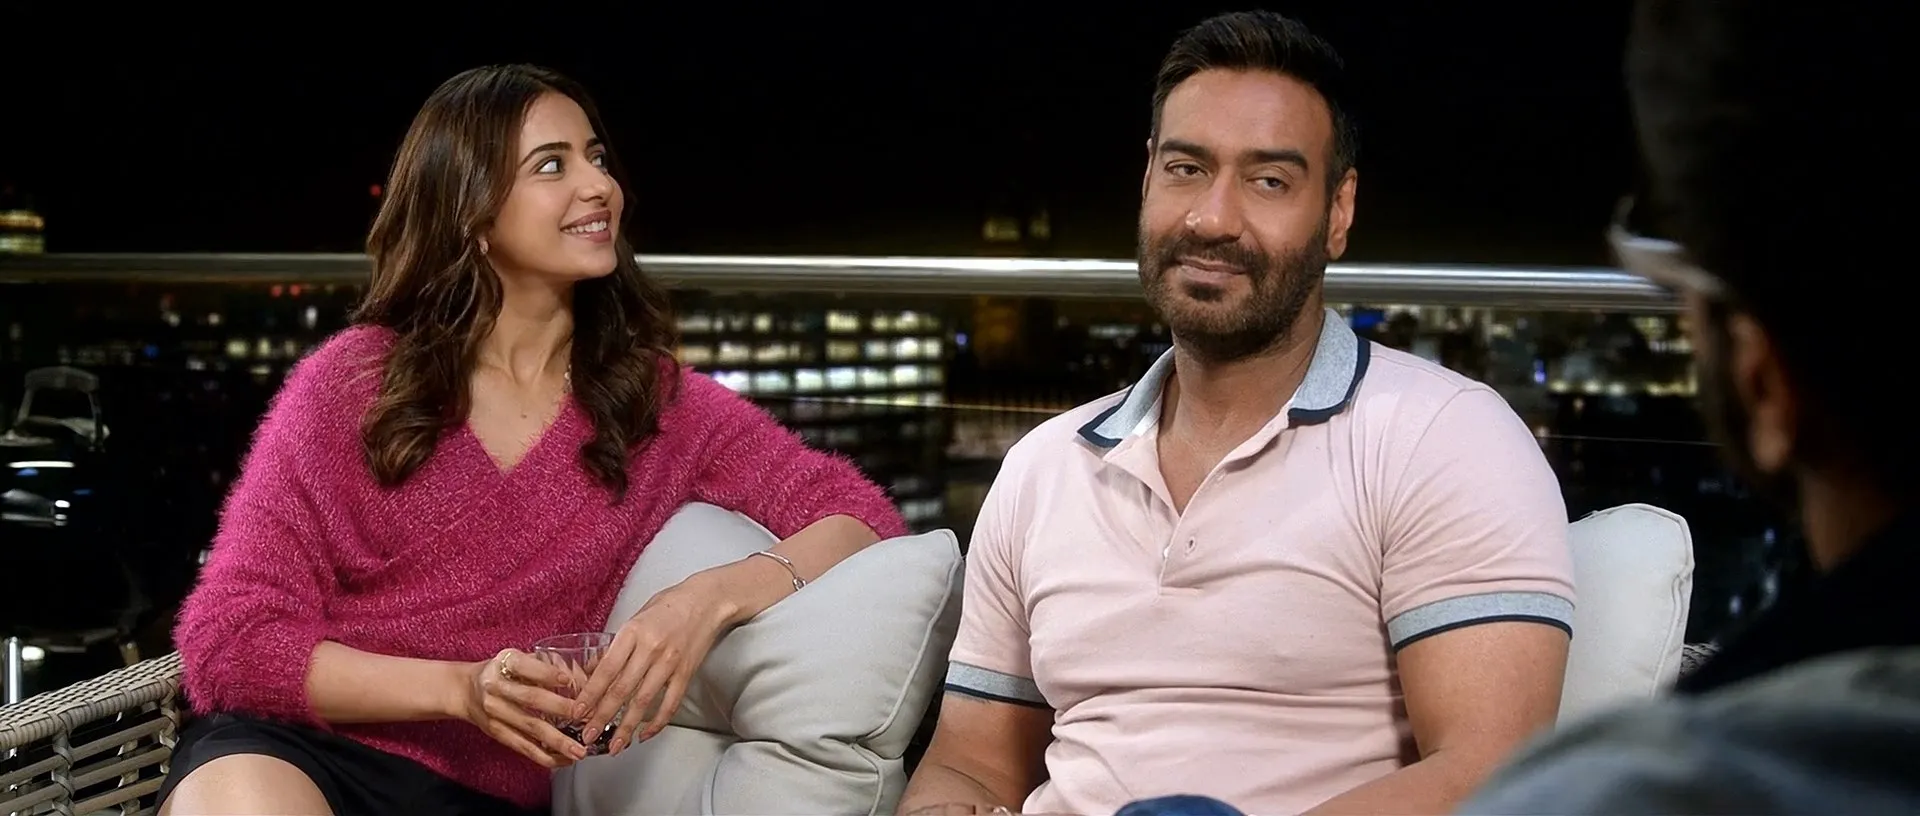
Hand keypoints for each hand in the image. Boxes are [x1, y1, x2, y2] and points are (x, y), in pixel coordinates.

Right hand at [457, 648, 589, 767]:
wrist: (466, 689)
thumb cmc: (503, 672)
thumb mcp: (520, 658)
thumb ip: (548, 664)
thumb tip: (583, 678)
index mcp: (505, 662)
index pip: (526, 666)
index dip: (548, 673)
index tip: (569, 680)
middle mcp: (496, 686)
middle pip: (531, 698)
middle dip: (561, 709)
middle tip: (586, 716)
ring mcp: (494, 711)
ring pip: (530, 727)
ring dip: (558, 741)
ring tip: (579, 749)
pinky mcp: (496, 732)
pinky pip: (523, 746)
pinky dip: (545, 756)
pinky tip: (563, 759)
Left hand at [576, 573, 730, 753]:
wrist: (708, 600)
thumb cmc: (669, 605)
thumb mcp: (636, 618)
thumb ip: (615, 645)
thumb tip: (591, 671)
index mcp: (633, 632)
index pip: (607, 669)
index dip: (591, 693)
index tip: (577, 711)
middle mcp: (651, 649)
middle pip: (622, 690)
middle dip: (602, 717)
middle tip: (587, 735)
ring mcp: (670, 663)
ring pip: (644, 702)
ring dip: (627, 727)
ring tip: (614, 745)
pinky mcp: (686, 673)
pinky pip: (670, 703)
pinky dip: (657, 722)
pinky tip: (644, 734)